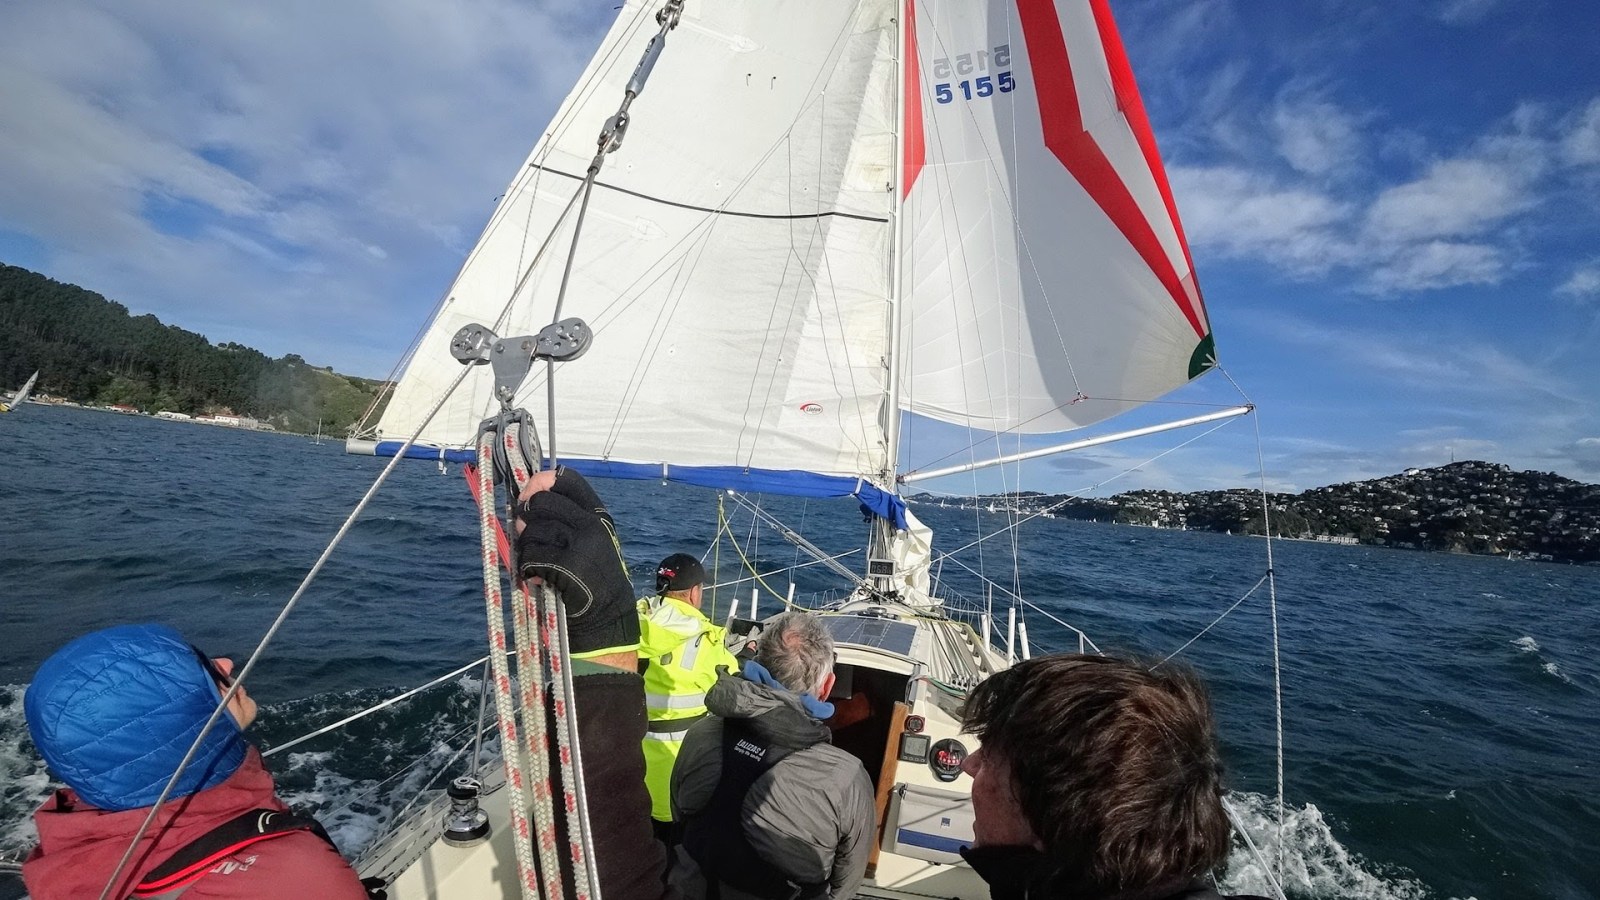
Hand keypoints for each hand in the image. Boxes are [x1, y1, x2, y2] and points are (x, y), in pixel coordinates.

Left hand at [514, 467, 638, 656]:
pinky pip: (531, 557)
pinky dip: (528, 569)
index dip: (541, 480)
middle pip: (541, 502)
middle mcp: (592, 524)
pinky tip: (537, 578)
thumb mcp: (590, 540)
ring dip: (526, 549)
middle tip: (525, 533)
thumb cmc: (592, 576)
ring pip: (531, 531)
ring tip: (537, 564)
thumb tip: (523, 504)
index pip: (567, 479)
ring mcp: (581, 544)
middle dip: (525, 516)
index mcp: (597, 514)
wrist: (608, 615)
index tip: (528, 491)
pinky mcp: (568, 566)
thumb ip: (565, 519)